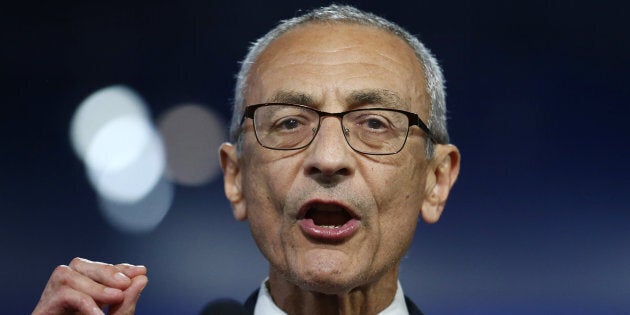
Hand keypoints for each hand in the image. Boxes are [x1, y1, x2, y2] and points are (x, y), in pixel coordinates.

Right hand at [32, 257, 147, 314]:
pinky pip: (63, 294)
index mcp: (81, 293)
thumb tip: (142, 277)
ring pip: (68, 275)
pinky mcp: (40, 313)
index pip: (97, 270)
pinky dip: (85, 302)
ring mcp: (49, 301)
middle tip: (125, 283)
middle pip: (79, 265)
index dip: (118, 268)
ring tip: (116, 298)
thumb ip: (126, 302)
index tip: (140, 272)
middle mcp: (62, 293)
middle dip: (105, 271)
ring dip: (96, 286)